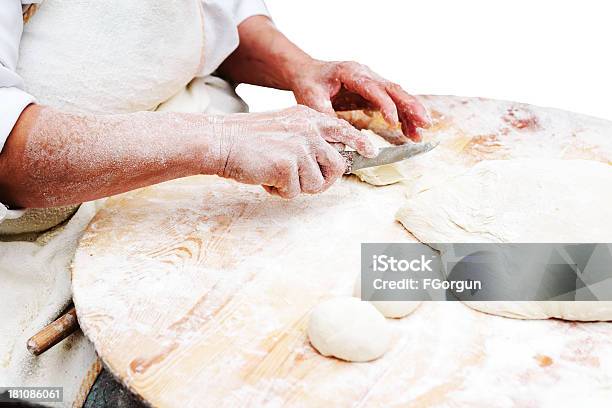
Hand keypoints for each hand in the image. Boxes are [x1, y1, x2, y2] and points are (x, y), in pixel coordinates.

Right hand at [214, 106, 375, 198]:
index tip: (370, 152)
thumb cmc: (247, 139)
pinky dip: (278, 191)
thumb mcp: (284, 127)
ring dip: (296, 186)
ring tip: (275, 174)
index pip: (343, 129)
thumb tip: (330, 161)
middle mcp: (308, 129)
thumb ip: (307, 138)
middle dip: (322, 180)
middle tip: (301, 181)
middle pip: (336, 166)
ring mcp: (300, 146)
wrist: (220, 140)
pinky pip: (294, 191)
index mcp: (308, 117)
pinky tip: (264, 177)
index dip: (359, 142)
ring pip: (316, 183)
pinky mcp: (288, 164)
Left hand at [291, 60, 430, 142]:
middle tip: (424, 123)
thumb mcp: (311, 100)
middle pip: (393, 89)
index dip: (385, 104)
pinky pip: (394, 104)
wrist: (308, 73)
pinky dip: (403, 118)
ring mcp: (373, 82)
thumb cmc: (309, 84)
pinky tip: (411, 132)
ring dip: (411, 114)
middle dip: (410, 106)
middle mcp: (366, 74)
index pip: (372, 88)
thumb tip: (341, 140)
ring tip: (420, 134)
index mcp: (350, 72)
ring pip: (398, 96)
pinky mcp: (375, 93)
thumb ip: (327, 116)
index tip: (393, 122)